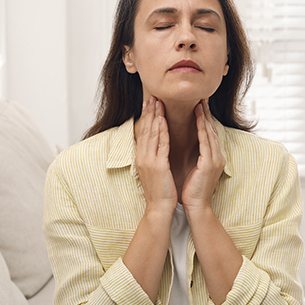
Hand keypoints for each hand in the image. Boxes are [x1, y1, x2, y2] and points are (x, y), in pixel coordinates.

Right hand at [134, 96, 176, 213]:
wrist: (158, 208)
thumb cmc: (160, 191)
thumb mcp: (154, 170)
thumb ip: (154, 156)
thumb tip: (157, 145)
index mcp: (141, 157)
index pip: (143, 132)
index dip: (146, 117)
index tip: (149, 103)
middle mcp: (142, 157)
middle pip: (145, 129)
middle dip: (149, 112)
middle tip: (152, 96)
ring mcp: (148, 161)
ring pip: (151, 134)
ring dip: (154, 116)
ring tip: (157, 102)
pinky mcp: (157, 166)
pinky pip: (160, 145)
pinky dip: (161, 131)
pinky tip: (162, 120)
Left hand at [181, 99, 225, 212]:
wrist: (196, 207)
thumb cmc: (192, 190)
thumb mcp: (195, 169)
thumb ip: (197, 155)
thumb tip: (192, 145)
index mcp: (213, 157)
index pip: (209, 133)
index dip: (205, 119)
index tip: (199, 105)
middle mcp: (217, 156)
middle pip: (211, 129)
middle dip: (206, 113)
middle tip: (201, 97)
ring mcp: (215, 159)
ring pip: (210, 133)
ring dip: (204, 117)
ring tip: (199, 103)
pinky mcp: (210, 163)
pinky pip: (206, 142)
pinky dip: (202, 129)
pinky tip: (198, 119)